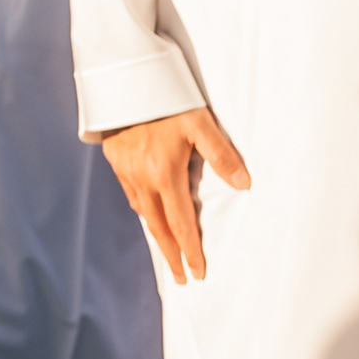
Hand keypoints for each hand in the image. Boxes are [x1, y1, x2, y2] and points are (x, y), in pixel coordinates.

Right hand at [96, 107, 250, 284]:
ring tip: (168, 251)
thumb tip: (244, 183)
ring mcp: (125, 170)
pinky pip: (130, 194)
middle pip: (158, 227)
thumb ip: (222, 155)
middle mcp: (142, 178)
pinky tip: (148, 212)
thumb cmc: (168, 100)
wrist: (126, 79)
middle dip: (171, 256)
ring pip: (143, 212)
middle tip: (181, 279)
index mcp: (165, 174)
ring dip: (156, 235)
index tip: (198, 273)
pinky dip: (142, 210)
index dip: (191, 250)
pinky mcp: (115, 160)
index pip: (181, 223)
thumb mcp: (200, 123)